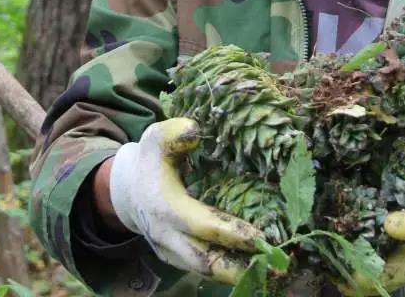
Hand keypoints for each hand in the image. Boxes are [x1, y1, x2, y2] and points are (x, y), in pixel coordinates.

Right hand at [107, 117, 263, 282]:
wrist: (129, 190)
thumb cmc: (150, 161)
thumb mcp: (155, 139)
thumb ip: (173, 133)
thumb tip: (195, 131)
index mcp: (164, 207)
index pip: (201, 225)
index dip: (231, 232)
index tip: (262, 237)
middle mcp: (166, 236)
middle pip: (205, 262)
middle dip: (239, 267)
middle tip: (275, 266)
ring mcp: (170, 252)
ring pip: (206, 272)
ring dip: (238, 273)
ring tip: (272, 271)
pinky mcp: (177, 259)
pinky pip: (204, 270)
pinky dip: (228, 271)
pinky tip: (254, 266)